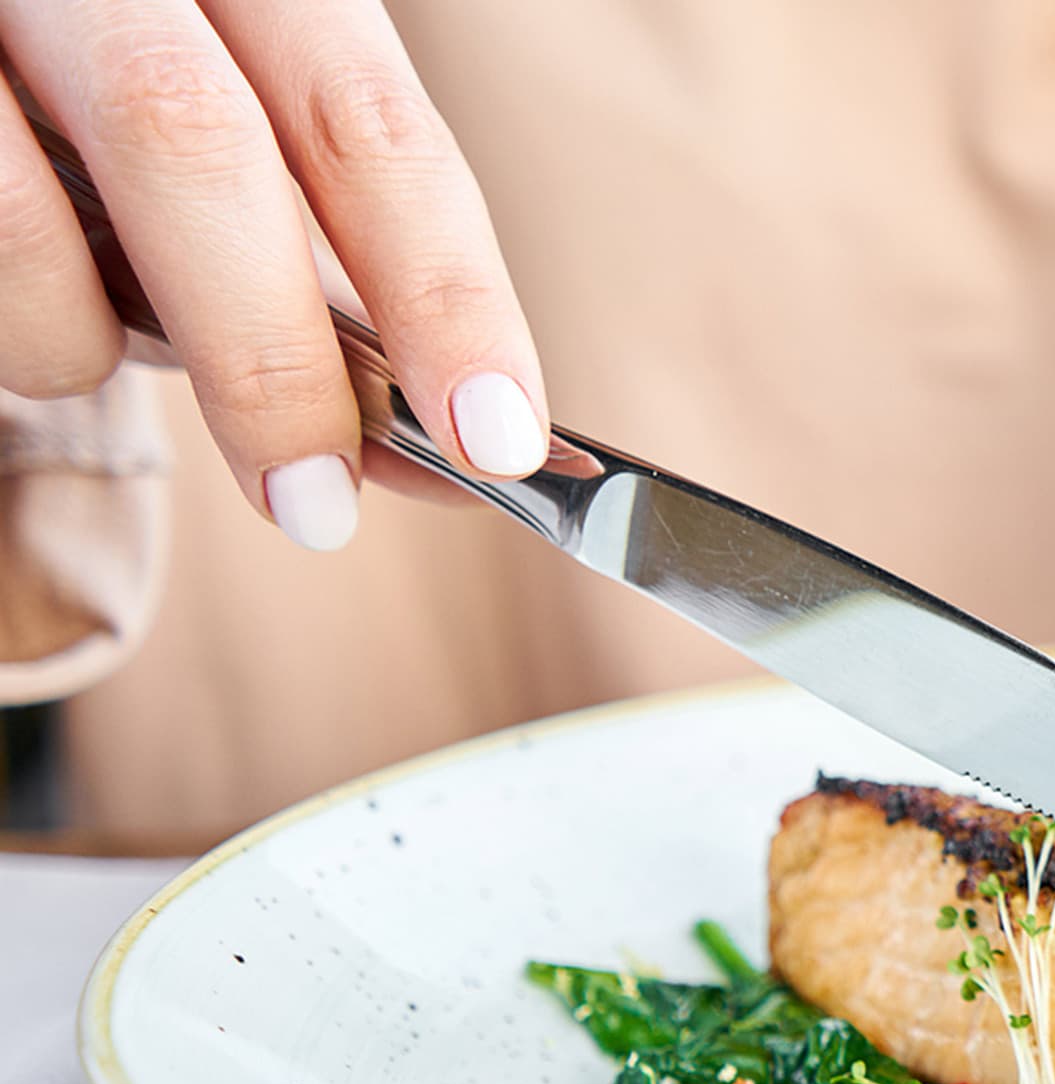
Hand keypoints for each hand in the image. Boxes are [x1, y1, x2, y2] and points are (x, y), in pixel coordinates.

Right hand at [0, 0, 546, 550]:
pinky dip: (26, 320)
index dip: (444, 289)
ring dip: (94, 337)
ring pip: (41, 206)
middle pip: (202, 148)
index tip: (495, 438)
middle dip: (272, 352)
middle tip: (318, 503)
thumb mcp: (233, 139)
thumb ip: (316, 261)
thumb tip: (428, 447)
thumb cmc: (106, 97)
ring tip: (96, 340)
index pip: (370, 121)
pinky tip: (34, 298)